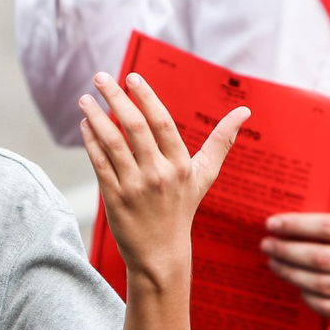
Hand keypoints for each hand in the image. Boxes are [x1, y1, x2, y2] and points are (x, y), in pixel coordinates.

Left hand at [80, 71, 249, 278]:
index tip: (132, 77)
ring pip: (112, 143)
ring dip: (96, 117)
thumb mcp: (205, 175)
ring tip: (85, 99)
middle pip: (135, 127)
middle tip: (101, 77)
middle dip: (116, 98)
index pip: (162, 123)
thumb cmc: (182, 207)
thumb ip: (222, 141)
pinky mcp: (115, 198)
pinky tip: (85, 124)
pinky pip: (100, 164)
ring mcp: (135, 187)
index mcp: (182, 165)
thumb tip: (245, 111)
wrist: (161, 252)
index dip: (146, 97)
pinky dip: (91, 142)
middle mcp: (159, 174)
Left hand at [261, 206, 329, 322]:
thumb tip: (311, 225)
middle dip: (286, 250)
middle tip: (266, 244)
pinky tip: (297, 286)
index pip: (329, 228)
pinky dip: (309, 297)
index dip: (296, 226)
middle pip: (320, 258)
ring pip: (321, 285)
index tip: (272, 223)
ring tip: (274, 263)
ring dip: (291, 274)